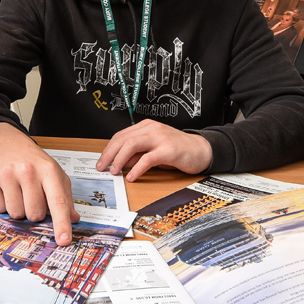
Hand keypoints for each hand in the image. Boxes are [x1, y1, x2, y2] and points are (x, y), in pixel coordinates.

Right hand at [0, 122, 80, 246]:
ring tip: (19, 192)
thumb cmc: (35, 163)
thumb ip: (66, 197)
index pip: (58, 201)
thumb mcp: (56, 175)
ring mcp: (7, 173)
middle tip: (32, 196)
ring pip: (16, 214)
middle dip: (35, 212)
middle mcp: (28, 170)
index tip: (64, 240)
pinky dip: (3, 204)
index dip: (61, 223)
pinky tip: (7, 190)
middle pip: (34, 213)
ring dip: (19, 209)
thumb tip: (73, 219)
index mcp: (49, 170)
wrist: (10, 145)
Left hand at [96, 120, 212, 181]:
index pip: (121, 135)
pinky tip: (132, 177)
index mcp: (146, 126)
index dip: (109, 149)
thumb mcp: (153, 150)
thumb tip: (120, 162)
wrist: (201, 150)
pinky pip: (148, 159)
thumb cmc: (177, 150)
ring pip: (132, 145)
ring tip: (114, 171)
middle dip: (109, 154)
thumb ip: (137, 154)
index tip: (101, 161)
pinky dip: (137, 169)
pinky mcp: (168, 150)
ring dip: (120, 159)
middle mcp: (152, 129)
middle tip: (102, 167)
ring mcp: (160, 138)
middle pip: (123, 139)